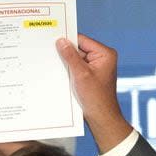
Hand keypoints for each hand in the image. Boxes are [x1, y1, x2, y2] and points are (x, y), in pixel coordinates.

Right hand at [56, 34, 133, 152]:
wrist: (100, 116)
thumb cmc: (96, 97)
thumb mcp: (81, 74)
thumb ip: (70, 56)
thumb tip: (61, 41)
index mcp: (105, 54)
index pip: (82, 40)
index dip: (67, 40)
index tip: (52, 39)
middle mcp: (102, 58)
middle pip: (79, 48)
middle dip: (66, 53)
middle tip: (50, 52)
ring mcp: (96, 66)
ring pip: (76, 58)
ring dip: (67, 63)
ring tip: (56, 65)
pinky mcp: (91, 74)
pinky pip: (77, 67)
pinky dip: (69, 70)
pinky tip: (61, 73)